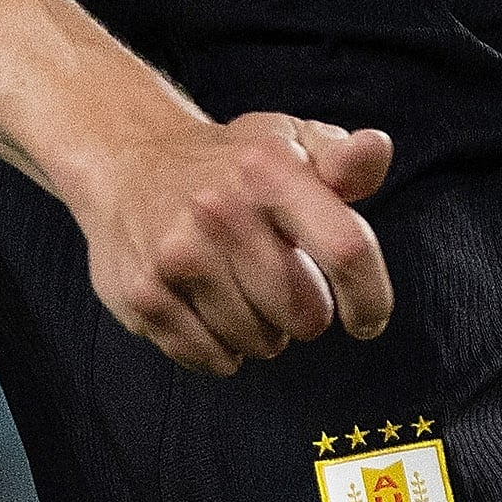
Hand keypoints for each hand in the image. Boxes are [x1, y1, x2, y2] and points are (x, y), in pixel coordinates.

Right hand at [66, 107, 396, 376]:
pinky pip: (213, 359)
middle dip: (306, 312)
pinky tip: (208, 309)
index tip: (366, 318)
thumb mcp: (288, 142)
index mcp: (266, 169)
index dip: (370, 296)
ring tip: (238, 288)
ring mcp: (177, 255)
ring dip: (260, 329)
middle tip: (279, 283)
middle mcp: (220, 210)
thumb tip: (376, 148)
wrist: (124, 158)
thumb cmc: (227, 161)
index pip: (346, 248)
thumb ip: (345, 159)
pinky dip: (219, 349)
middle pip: (307, 314)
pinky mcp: (145, 294)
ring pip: (261, 343)